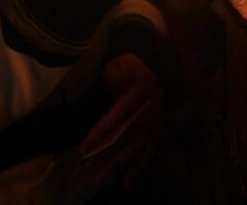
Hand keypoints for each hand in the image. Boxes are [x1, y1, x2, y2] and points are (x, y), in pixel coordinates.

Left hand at [80, 53, 163, 188]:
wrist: (149, 63)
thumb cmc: (125, 65)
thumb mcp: (118, 66)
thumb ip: (113, 80)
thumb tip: (107, 97)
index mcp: (143, 86)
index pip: (120, 113)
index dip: (102, 131)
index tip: (84, 148)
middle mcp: (154, 104)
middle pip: (130, 134)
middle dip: (110, 154)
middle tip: (92, 171)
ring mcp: (160, 118)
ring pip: (139, 145)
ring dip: (121, 164)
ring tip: (103, 178)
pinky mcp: (161, 128)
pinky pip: (151, 150)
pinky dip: (140, 167)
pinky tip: (128, 182)